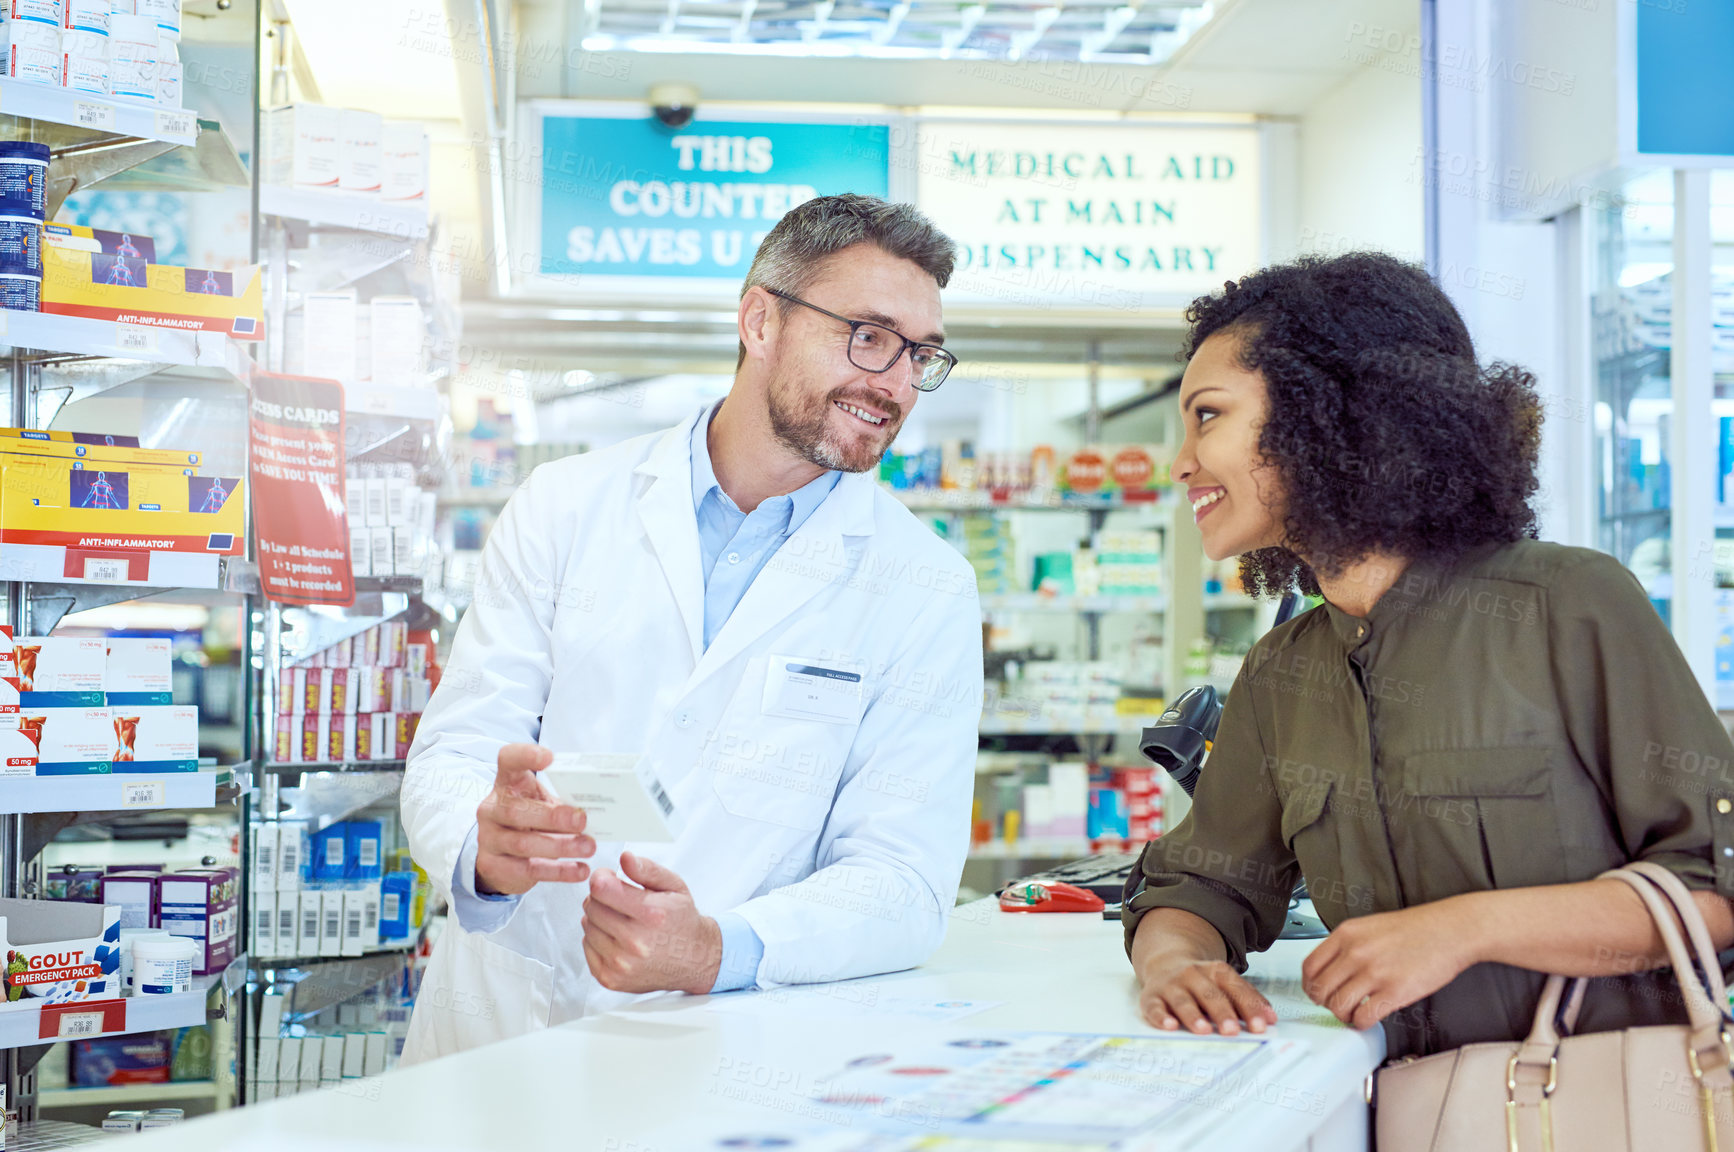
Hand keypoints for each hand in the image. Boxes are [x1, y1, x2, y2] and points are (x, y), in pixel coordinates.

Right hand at [474, 743, 595, 896]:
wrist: (500, 858)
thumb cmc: (531, 821)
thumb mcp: (542, 804)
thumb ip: (563, 802)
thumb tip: (601, 808)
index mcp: (506, 784)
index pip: (508, 760)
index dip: (525, 756)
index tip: (549, 758)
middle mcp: (491, 809)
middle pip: (515, 810)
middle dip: (552, 816)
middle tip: (582, 820)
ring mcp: (488, 838)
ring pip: (523, 843)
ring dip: (561, 846)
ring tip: (589, 847)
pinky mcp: (494, 866)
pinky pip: (528, 870)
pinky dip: (558, 871)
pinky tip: (580, 870)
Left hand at [581, 851, 720, 995]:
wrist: (694, 960)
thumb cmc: (682, 921)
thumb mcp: (673, 886)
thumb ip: (647, 869)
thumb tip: (624, 858)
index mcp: (652, 915)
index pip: (601, 888)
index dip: (602, 878)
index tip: (610, 879)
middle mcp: (635, 942)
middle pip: (591, 906)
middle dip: (602, 897)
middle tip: (620, 901)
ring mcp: (621, 964)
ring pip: (586, 925)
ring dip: (599, 918)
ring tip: (621, 920)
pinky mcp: (610, 978)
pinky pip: (586, 947)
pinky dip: (597, 939)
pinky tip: (616, 937)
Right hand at [1139, 956, 1276, 1035]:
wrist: (1166, 962)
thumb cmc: (1201, 983)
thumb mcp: (1224, 984)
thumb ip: (1247, 1000)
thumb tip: (1271, 1019)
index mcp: (1215, 971)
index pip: (1235, 988)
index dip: (1249, 1007)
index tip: (1262, 1026)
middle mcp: (1192, 974)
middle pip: (1209, 994)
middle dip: (1222, 1012)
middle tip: (1233, 1030)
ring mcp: (1171, 984)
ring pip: (1182, 999)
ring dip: (1193, 1015)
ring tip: (1203, 1030)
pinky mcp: (1151, 996)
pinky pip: (1154, 1006)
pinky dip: (1161, 1017)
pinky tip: (1169, 1026)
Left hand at [1301, 901, 1474, 1029]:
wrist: (1451, 930)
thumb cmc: (1417, 929)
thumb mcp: (1371, 926)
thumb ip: (1348, 945)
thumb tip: (1332, 970)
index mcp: (1346, 934)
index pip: (1310, 967)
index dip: (1310, 986)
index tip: (1316, 992)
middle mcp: (1355, 952)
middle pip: (1320, 990)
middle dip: (1325, 1004)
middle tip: (1335, 1007)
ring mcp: (1374, 972)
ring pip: (1338, 1007)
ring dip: (1343, 1016)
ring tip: (1353, 1015)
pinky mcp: (1394, 992)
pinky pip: (1363, 1017)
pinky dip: (1361, 1024)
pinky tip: (1368, 1019)